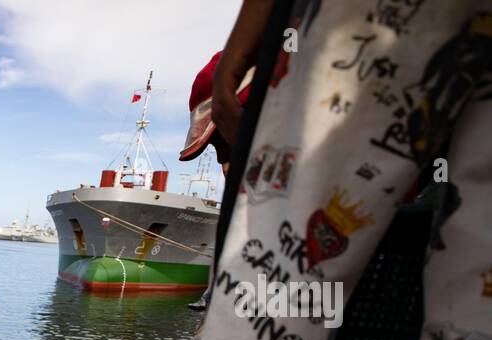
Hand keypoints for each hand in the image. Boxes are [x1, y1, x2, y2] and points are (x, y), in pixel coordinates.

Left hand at [212, 0, 273, 144]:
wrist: (270, 7)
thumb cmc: (278, 33)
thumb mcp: (276, 70)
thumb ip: (272, 90)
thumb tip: (282, 113)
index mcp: (233, 82)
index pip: (229, 117)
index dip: (234, 137)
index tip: (242, 157)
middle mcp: (224, 79)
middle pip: (222, 119)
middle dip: (232, 140)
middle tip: (244, 161)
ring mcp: (224, 72)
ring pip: (221, 111)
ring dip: (233, 130)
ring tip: (248, 146)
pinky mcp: (228, 65)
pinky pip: (226, 94)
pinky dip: (233, 111)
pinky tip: (244, 121)